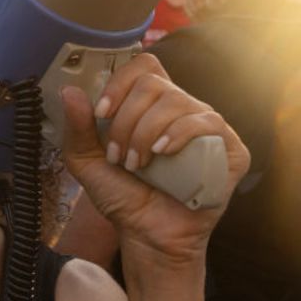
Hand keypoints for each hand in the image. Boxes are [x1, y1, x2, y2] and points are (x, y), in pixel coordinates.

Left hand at [59, 53, 249, 266]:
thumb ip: (77, 128)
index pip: (142, 67)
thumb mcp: (87, 161)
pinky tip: (162, 152)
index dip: (119, 82)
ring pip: (175, 100)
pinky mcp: (230, 148)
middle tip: (117, 155)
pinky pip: (208, 121)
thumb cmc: (122, 195)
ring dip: (145, 133)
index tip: (101, 113)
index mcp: (150, 105)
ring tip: (136, 164)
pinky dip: (179, 132)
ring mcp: (207, 127)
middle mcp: (181, 109)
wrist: (146, 234)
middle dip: (125, 120)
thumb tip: (70, 91)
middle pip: (152, 84)